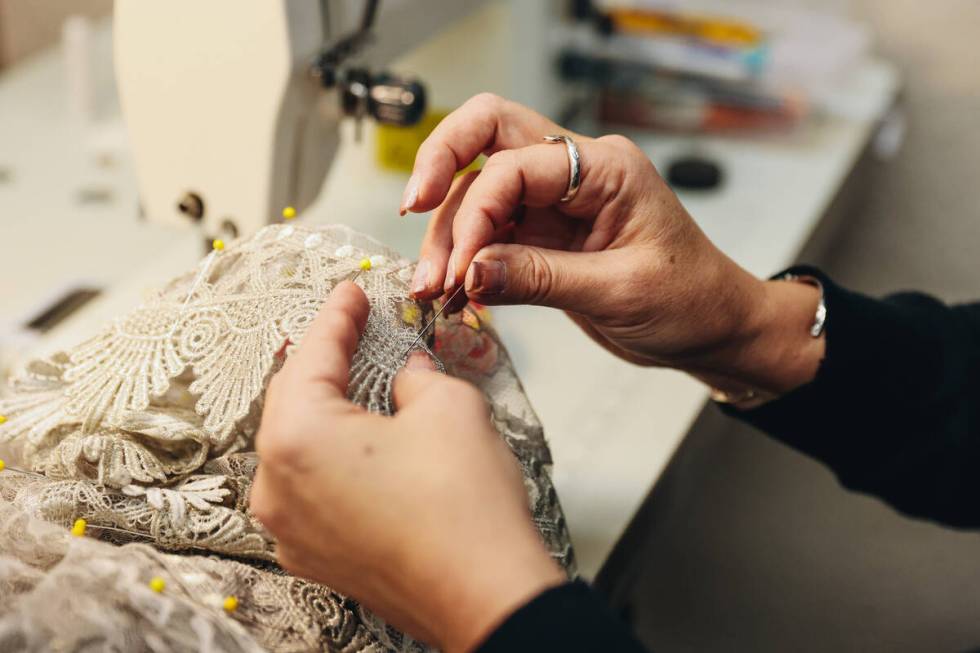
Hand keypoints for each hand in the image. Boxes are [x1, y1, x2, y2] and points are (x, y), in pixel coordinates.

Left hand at [251, 282, 564, 652]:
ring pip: (297, 446)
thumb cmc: (464, 506)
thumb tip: (406, 374)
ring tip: (357, 379)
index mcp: (297, 438)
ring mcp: (289, 529)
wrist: (486, 596)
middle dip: (325, 360)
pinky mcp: (313, 556)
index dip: (337, 317)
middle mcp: (276, 486)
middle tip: (352, 327)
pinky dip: (330, 456)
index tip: (351, 293)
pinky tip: (361, 440)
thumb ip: (415, 376)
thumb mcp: (448, 408)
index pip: (312, 356)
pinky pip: (310, 487)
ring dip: (325, 409)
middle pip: (293, 400)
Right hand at [403, 93, 822, 393]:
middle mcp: (576, 172)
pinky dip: (465, 258)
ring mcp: (556, 201)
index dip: (476, 212)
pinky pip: (490, 232)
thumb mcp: (619, 292)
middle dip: (441, 168)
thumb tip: (471, 269)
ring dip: (448, 233)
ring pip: (479, 189)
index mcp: (605, 168)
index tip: (461, 267)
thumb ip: (541, 278)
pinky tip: (452, 293)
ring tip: (432, 288)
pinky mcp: (544, 234)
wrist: (713, 328)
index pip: (515, 163)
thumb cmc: (690, 300)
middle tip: (412, 212)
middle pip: (488, 133)